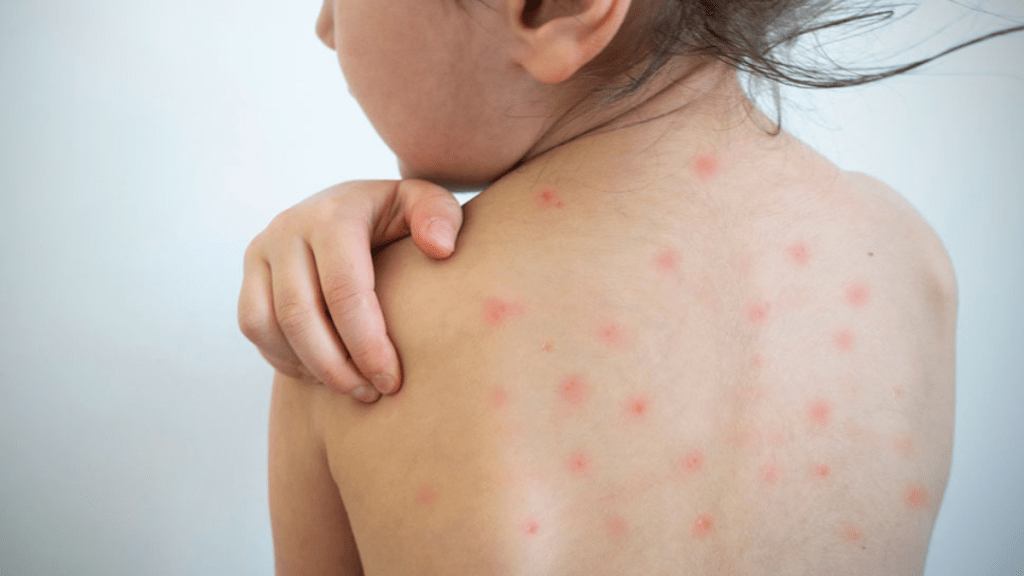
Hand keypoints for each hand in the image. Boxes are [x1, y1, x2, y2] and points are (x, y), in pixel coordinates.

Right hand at [238, 179, 463, 401]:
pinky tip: (323, 372)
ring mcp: (262, 250)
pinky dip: (284, 357)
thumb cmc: (398, 216)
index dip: (367, 344)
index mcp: (334, 215)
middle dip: (336, 366)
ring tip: (350, 387)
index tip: (392, 381)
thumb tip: (440, 249)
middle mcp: (289, 227)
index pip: (344, 291)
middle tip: (371, 394)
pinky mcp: (250, 272)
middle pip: (300, 315)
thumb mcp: (426, 203)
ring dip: (307, 366)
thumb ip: (440, 215)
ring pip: (267, 325)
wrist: (353, 206)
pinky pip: (253, 327)